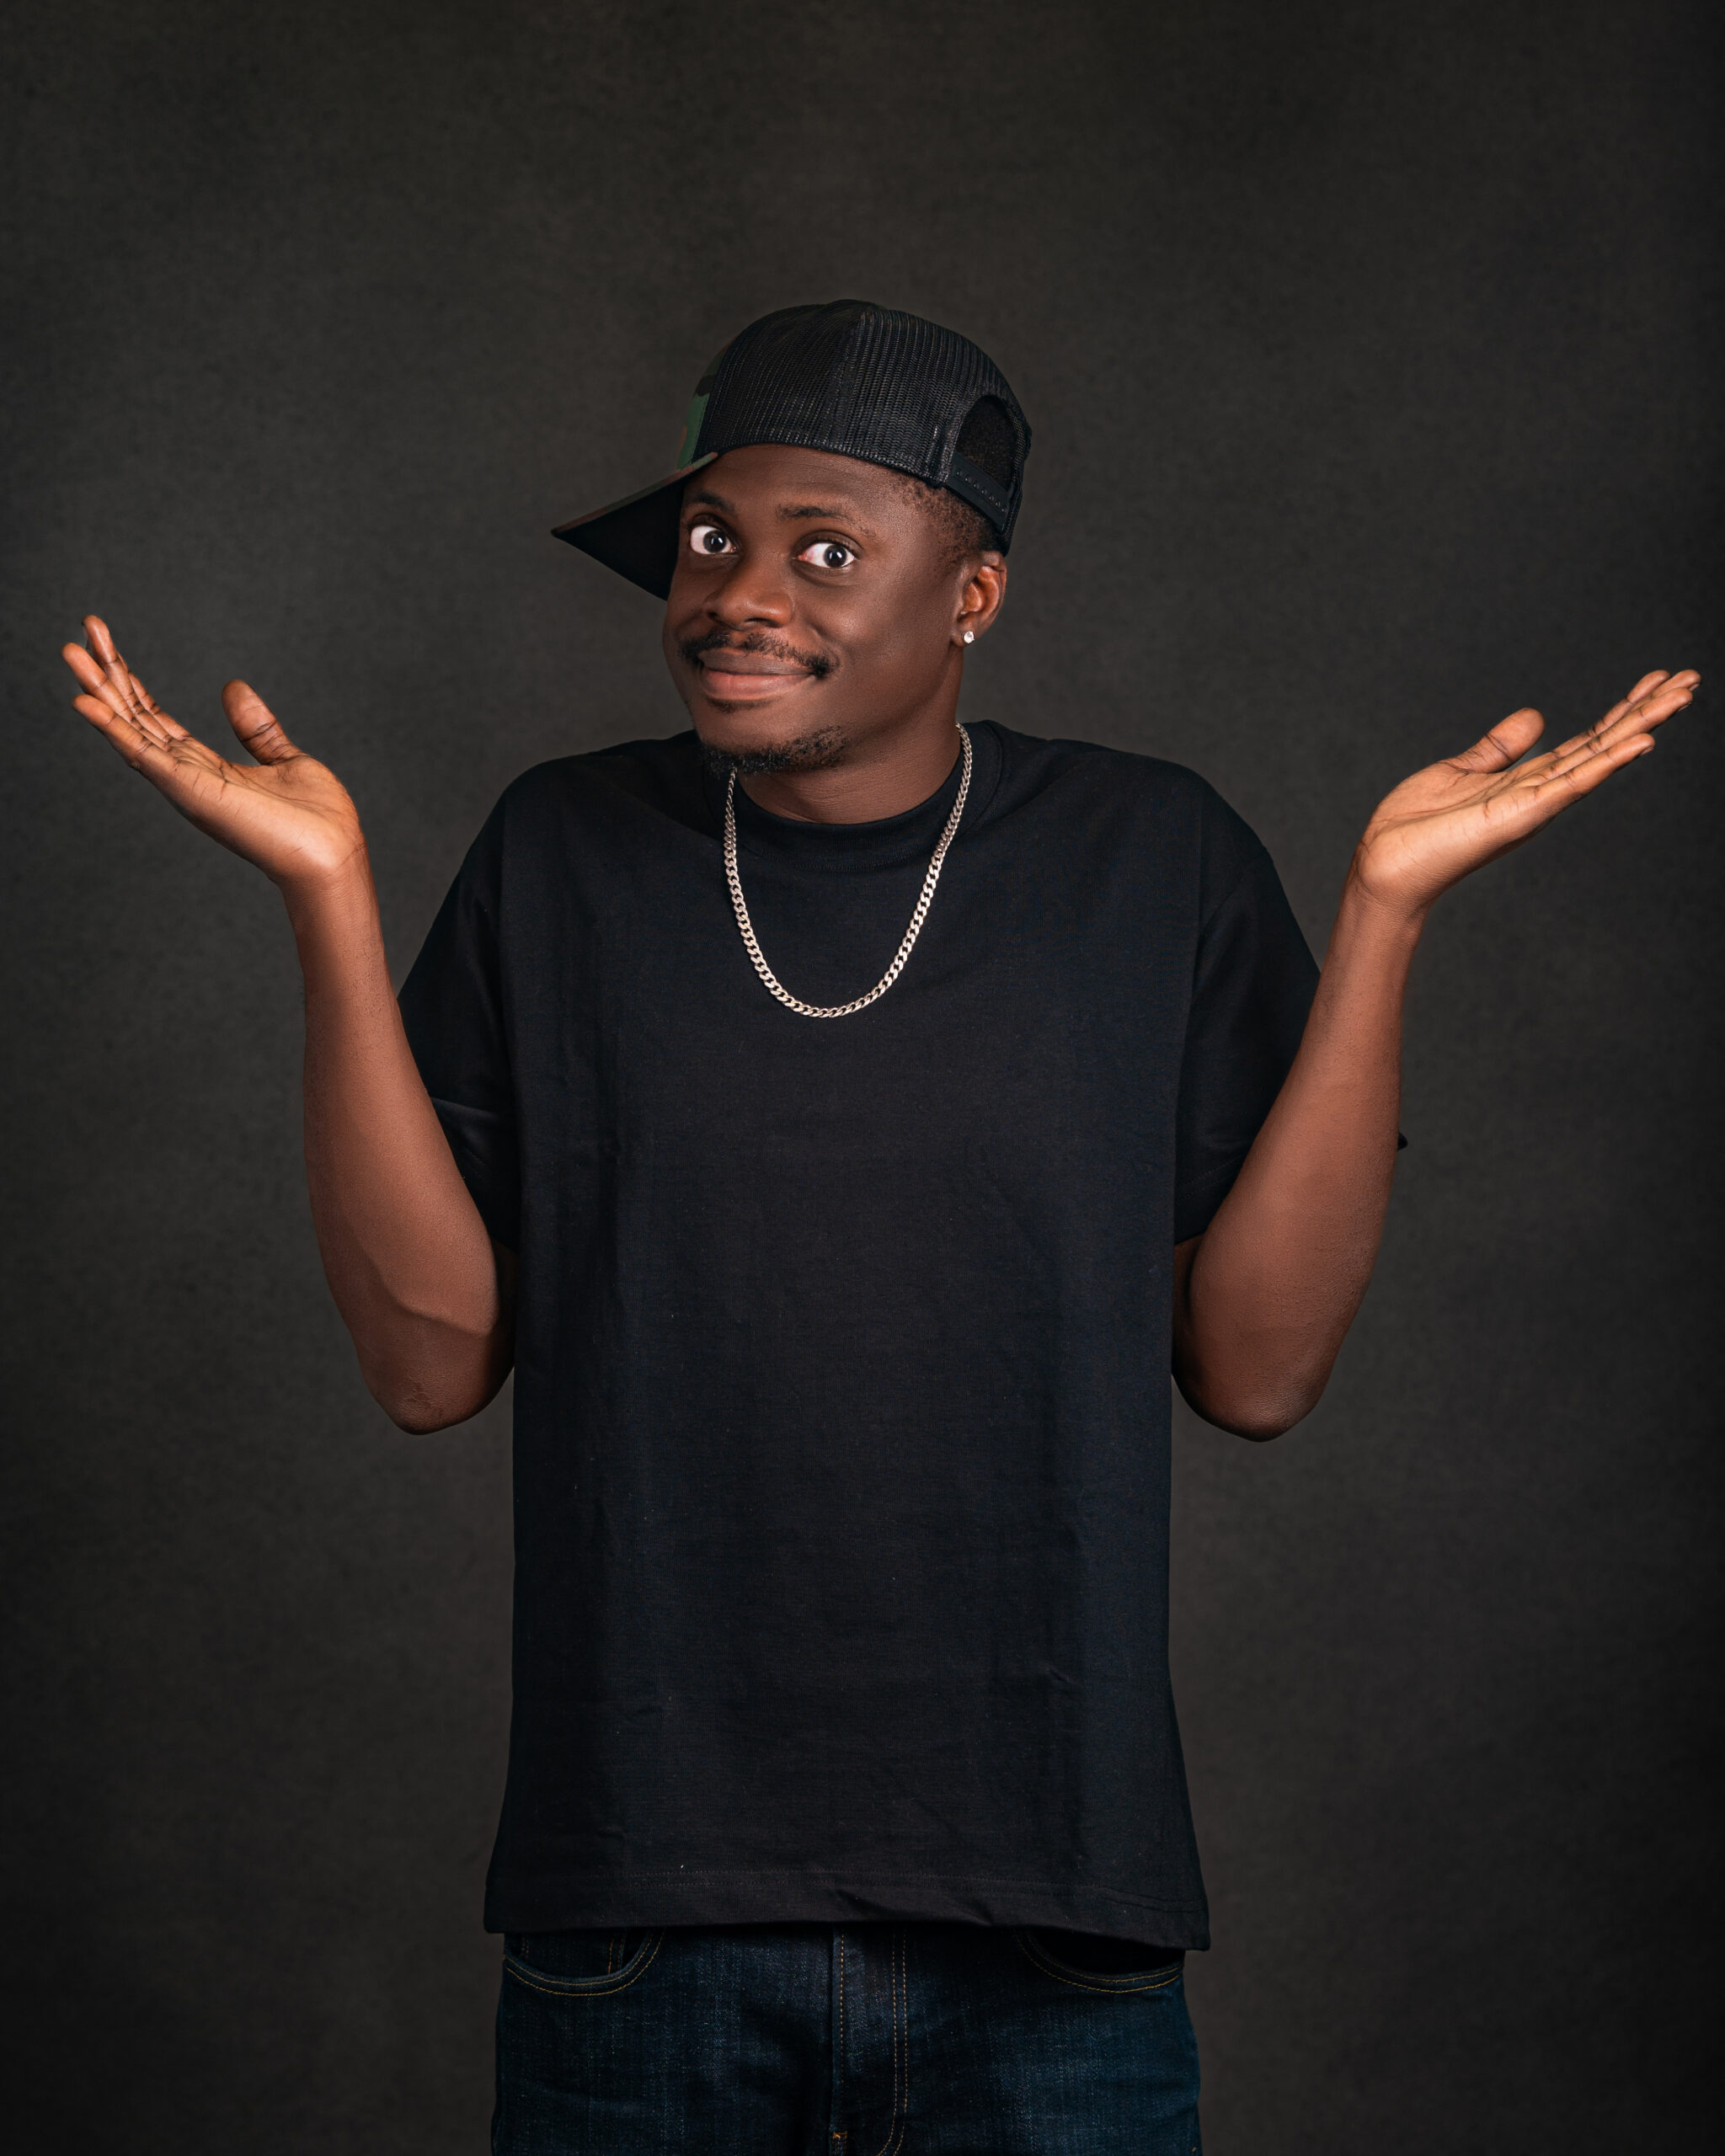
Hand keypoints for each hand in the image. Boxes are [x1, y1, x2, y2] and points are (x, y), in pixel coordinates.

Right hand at [61, 615, 365, 892]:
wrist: (334, 855)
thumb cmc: (316, 820)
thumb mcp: (285, 760)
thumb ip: (255, 729)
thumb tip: (233, 687)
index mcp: (204, 768)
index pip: (154, 717)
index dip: (129, 682)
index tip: (106, 644)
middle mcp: (185, 776)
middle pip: (133, 718)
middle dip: (105, 677)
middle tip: (80, 632)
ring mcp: (184, 785)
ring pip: (129, 731)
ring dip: (98, 693)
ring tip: (70, 653)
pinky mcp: (191, 792)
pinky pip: (144, 756)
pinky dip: (113, 729)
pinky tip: (86, 703)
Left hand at [1350, 669, 1698, 922]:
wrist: (1384, 865)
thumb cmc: (1415, 827)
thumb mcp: (1460, 772)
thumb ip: (1499, 748)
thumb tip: (1537, 717)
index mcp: (1530, 780)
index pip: (1588, 740)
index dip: (1623, 710)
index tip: (1658, 680)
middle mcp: (1542, 793)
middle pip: (1606, 744)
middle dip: (1647, 712)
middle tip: (1691, 680)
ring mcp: (1536, 804)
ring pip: (1600, 758)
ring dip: (1642, 727)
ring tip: (1683, 697)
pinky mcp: (1521, 814)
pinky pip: (1572, 783)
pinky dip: (1607, 763)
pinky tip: (1641, 742)